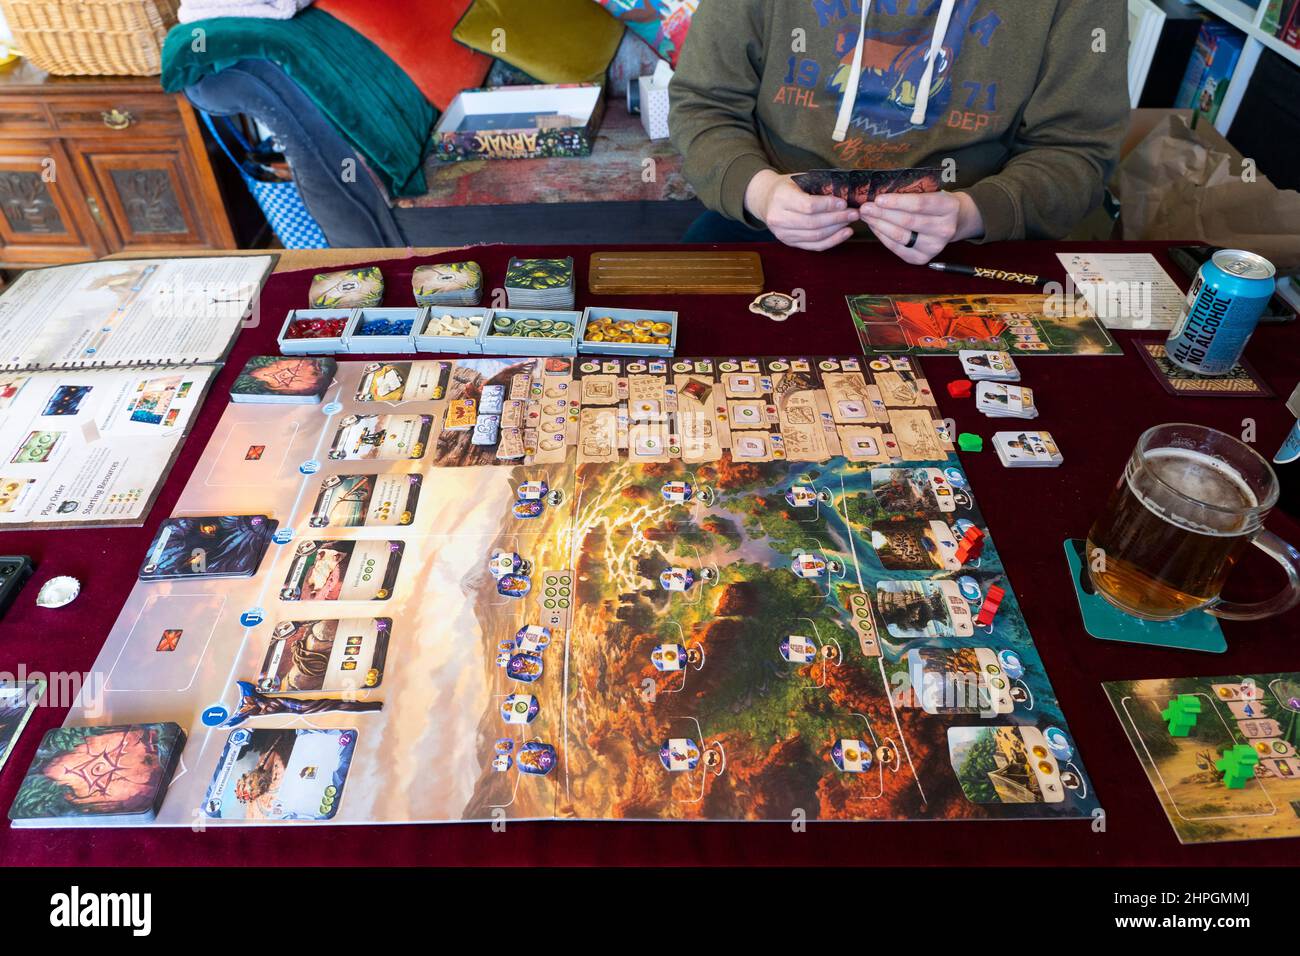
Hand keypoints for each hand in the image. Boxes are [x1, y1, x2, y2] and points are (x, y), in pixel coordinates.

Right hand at [744, 170, 858, 251]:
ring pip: (815, 236)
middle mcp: (778, 218)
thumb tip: (845, 192)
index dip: (828, 205)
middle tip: (854, 212)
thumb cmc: (787, 187)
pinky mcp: (789, 243)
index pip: (808, 206)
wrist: (766, 200)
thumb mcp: (798, 179)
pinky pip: (814, 246)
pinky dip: (832, 241)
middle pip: (813, 223)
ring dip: (837, 229)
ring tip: (851, 220)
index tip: (844, 202)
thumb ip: (818, 186)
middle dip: (837, 218)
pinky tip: (845, 233)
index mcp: (781, 198)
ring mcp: (783, 234)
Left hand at [860, 191, 984, 264]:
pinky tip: (874, 227)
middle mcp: (944, 229)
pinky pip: (897, 248)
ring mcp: (934, 246)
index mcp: (949, 207)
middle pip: (907, 221)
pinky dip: (883, 237)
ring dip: (879, 225)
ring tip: (866, 216)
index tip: (878, 199)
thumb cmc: (937, 202)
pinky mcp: (922, 258)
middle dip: (882, 214)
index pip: (919, 205)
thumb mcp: (932, 191)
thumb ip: (912, 192)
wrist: (955, 221)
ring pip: (900, 236)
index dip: (896, 202)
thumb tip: (880, 194)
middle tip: (865, 207)